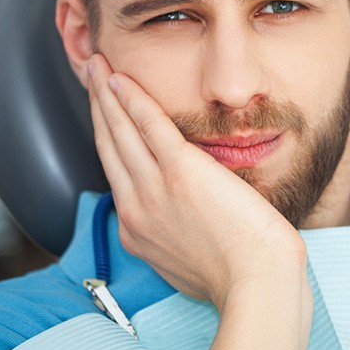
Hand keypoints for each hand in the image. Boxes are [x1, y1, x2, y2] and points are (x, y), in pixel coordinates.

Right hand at [88, 54, 307, 308]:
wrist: (258, 283)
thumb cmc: (236, 274)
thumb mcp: (188, 259)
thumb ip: (175, 232)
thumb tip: (181, 214)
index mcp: (139, 229)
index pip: (116, 172)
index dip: (109, 137)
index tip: (107, 115)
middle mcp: (136, 207)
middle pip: (110, 146)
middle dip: (98, 107)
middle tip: (92, 75)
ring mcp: (154, 189)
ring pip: (121, 131)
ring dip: (106, 94)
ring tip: (98, 66)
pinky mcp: (181, 171)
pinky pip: (149, 126)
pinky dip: (131, 100)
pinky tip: (120, 79)